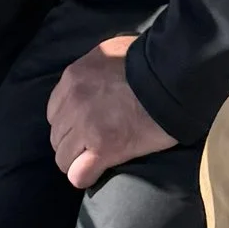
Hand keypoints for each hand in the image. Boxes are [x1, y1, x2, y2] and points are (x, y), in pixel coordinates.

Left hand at [48, 36, 174, 189]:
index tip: (86, 126)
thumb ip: (94, 68)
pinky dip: (87, 176)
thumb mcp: (111, 51)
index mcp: (73, 77)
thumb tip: (95, 77)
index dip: (70, 122)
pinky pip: (78, 175)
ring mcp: (85, 125)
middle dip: (74, 142)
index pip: (55, 111)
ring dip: (79, 160)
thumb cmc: (149, 62)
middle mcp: (73, 101)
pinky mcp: (104, 147)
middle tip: (95, 144)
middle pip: (57, 136)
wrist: (173, 77)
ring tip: (99, 158)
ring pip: (64, 158)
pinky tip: (101, 169)